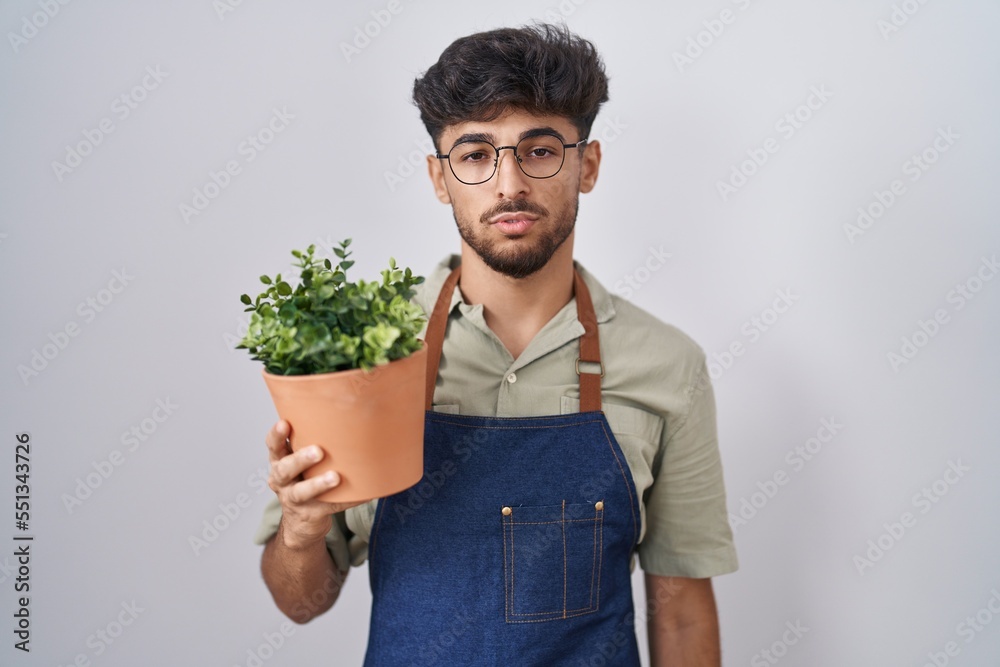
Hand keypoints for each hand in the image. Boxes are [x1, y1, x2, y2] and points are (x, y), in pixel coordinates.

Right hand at [265, 419, 369, 549]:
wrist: (302, 520)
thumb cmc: (305, 478)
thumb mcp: (300, 460)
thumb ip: (310, 441)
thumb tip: (348, 413)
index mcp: (280, 461)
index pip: (273, 446)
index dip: (276, 436)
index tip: (284, 423)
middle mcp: (281, 480)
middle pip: (285, 469)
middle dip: (300, 459)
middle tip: (318, 451)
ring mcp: (294, 499)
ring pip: (302, 492)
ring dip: (318, 484)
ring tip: (335, 477)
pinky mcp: (311, 514)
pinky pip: (330, 506)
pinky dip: (347, 499)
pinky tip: (362, 494)